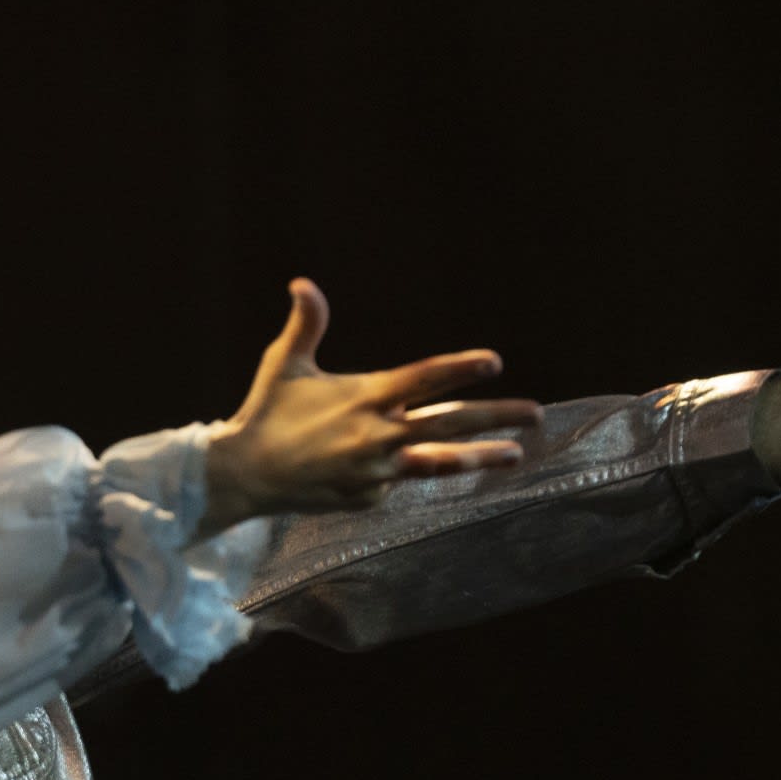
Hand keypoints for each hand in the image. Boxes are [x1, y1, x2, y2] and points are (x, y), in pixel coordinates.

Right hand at [204, 279, 541, 524]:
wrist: (244, 475)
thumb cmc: (265, 413)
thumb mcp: (284, 364)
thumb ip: (305, 325)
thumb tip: (302, 283)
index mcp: (363, 396)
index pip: (421, 378)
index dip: (458, 369)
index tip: (494, 362)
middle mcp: (375, 434)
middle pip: (447, 423)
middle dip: (495, 417)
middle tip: (536, 413)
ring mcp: (375, 470)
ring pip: (438, 463)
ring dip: (480, 458)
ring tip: (515, 454)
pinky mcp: (367, 496)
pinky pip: (395, 480)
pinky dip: (400, 470)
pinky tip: (386, 466)